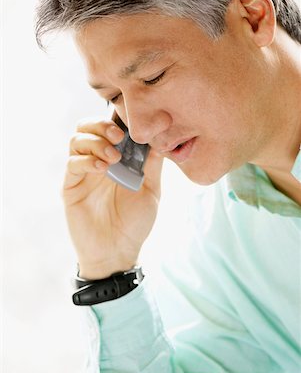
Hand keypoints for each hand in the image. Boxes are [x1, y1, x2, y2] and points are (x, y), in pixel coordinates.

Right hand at [62, 119, 163, 278]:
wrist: (118, 252)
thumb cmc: (135, 223)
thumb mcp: (151, 190)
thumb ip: (153, 164)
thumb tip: (159, 137)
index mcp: (117, 160)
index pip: (110, 128)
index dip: (117, 120)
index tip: (132, 124)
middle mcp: (97, 162)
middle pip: (87, 127)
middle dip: (101, 125)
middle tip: (118, 136)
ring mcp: (83, 173)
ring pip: (76, 140)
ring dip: (95, 142)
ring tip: (113, 158)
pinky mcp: (71, 186)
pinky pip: (72, 163)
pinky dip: (86, 160)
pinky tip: (102, 169)